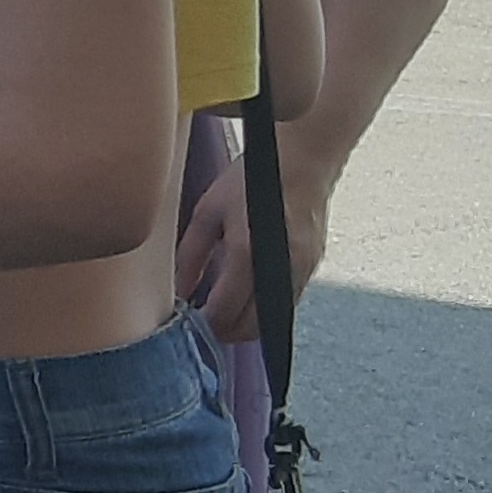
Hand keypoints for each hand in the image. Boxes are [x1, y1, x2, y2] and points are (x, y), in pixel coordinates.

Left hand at [173, 143, 325, 344]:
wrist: (304, 159)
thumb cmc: (252, 180)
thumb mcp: (208, 212)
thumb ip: (191, 256)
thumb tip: (178, 293)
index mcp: (247, 251)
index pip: (224, 310)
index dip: (204, 326)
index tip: (185, 327)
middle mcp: (279, 266)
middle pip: (251, 325)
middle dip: (223, 333)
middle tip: (201, 326)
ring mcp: (302, 268)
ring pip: (271, 318)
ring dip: (245, 324)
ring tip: (220, 312)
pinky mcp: (313, 266)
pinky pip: (287, 302)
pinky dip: (264, 308)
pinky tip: (246, 296)